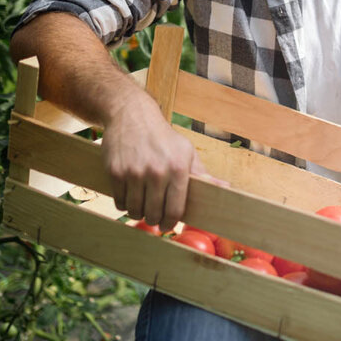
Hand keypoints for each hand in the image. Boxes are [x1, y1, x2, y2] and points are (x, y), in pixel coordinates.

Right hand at [101, 95, 221, 231]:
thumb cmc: (163, 137)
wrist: (132, 115)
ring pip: (135, 210)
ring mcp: (134, 173)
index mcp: (178, 169)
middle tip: (154, 217)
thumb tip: (225, 187)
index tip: (168, 225)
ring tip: (142, 207)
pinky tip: (129, 197)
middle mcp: (157, 172)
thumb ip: (202, 173)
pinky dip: (123, 204)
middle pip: (153, 214)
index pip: (175, 210)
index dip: (171, 223)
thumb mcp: (186, 151)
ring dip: (138, 213)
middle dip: (154, 220)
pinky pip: (119, 202)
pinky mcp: (115, 172)